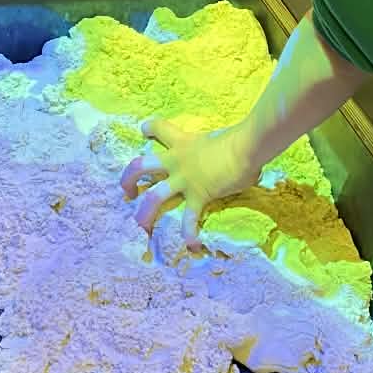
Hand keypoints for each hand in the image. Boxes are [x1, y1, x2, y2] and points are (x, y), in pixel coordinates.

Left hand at [120, 117, 258, 242]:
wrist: (245, 147)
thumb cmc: (239, 139)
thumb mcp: (220, 140)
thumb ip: (217, 150)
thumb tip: (233, 157)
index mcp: (183, 142)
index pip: (159, 128)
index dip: (149, 128)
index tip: (143, 130)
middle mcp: (177, 161)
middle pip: (141, 166)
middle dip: (128, 179)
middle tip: (127, 190)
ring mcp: (184, 180)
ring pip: (154, 197)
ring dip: (144, 214)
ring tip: (140, 225)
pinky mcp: (198, 196)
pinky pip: (190, 218)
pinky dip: (189, 232)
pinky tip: (191, 244)